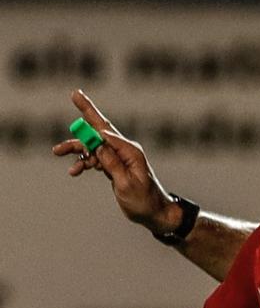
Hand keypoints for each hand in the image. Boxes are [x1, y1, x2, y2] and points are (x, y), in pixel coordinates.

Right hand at [52, 87, 179, 235]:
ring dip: (77, 148)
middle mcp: (124, 150)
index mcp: (129, 151)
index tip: (77, 113)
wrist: (154, 213)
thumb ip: (112, 163)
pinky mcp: (114, 166)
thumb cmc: (144, 200)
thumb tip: (98, 144)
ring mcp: (119, 157)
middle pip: (100, 129)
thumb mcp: (126, 184)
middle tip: (74, 94)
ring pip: (93, 146)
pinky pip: (96, 159)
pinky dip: (84, 163)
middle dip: (86, 113)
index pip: (105, 131)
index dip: (91, 117)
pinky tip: (75, 170)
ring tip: (57, 151)